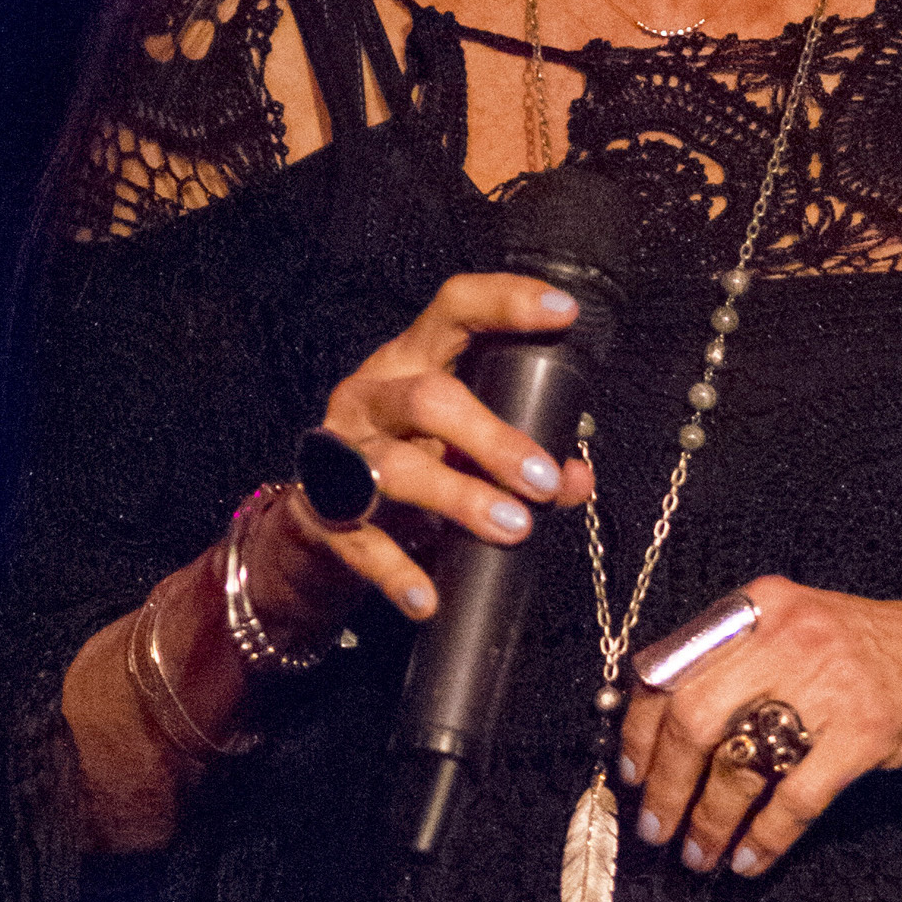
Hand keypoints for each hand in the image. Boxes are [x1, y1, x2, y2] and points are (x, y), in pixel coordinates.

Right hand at [64, 269, 591, 852]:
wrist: (327, 517)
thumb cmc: (416, 459)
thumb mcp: (467, 445)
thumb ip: (528, 450)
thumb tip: (577, 478)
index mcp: (411, 359)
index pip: (454, 309)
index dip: (506, 302)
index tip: (563, 313)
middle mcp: (371, 394)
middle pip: (428, 399)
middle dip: (492, 439)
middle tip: (544, 479)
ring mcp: (342, 453)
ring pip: (397, 470)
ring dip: (460, 498)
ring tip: (514, 528)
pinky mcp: (325, 513)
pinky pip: (363, 544)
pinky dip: (398, 574)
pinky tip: (428, 599)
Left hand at [619, 579, 901, 878]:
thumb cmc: (889, 653)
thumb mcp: (807, 631)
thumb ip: (742, 662)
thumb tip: (664, 728)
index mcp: (764, 605)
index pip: (672, 666)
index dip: (640, 729)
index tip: (631, 772)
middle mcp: (791, 635)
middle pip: (694, 716)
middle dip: (665, 784)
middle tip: (654, 828)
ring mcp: (831, 683)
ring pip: (740, 763)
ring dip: (708, 821)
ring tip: (698, 855)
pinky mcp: (867, 732)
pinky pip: (795, 797)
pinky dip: (765, 838)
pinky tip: (750, 860)